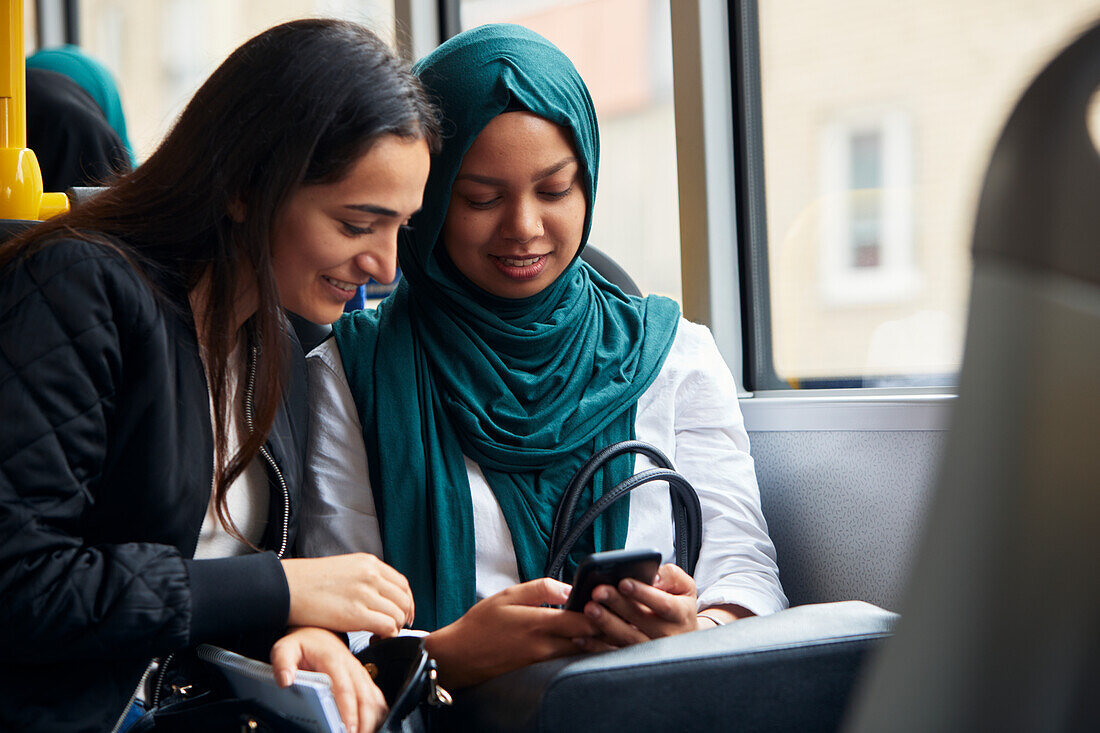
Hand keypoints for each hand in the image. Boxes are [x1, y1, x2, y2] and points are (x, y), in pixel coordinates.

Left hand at [270, 626, 386, 732]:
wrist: (317, 633)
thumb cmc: (303, 643)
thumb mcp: (285, 648)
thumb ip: (282, 663)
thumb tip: (285, 680)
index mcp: (333, 659)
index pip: (344, 689)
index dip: (348, 711)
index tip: (347, 729)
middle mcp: (351, 666)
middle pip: (365, 697)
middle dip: (364, 722)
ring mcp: (359, 673)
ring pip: (374, 699)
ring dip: (372, 720)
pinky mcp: (363, 679)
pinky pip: (376, 697)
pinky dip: (377, 713)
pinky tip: (371, 725)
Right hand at [282, 554, 413, 636]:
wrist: (286, 586)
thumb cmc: (308, 582)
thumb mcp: (343, 569)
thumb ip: (363, 579)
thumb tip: (377, 596)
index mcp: (368, 563)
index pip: (402, 584)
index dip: (407, 602)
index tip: (404, 613)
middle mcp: (370, 575)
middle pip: (403, 599)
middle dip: (403, 617)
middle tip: (394, 628)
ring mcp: (364, 593)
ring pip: (397, 614)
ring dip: (394, 628)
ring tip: (380, 635)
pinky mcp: (356, 613)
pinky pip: (387, 626)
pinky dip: (387, 635)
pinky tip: (375, 639)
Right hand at [424, 578, 599, 688]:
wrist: (459, 656)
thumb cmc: (481, 623)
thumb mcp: (509, 595)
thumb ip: (542, 589)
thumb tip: (570, 588)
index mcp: (538, 623)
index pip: (584, 621)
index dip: (601, 612)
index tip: (608, 601)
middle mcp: (544, 646)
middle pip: (588, 640)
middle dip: (603, 628)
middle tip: (613, 614)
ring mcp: (543, 662)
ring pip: (580, 654)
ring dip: (594, 641)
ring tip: (603, 627)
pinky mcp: (539, 672)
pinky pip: (567, 662)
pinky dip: (578, 652)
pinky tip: (582, 641)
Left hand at [579, 563, 697, 648]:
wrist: (684, 637)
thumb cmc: (680, 606)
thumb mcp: (684, 587)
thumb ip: (670, 576)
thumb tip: (653, 577)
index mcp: (680, 615)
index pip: (663, 604)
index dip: (643, 593)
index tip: (623, 582)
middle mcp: (667, 635)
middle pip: (641, 620)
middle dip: (617, 604)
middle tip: (598, 592)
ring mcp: (650, 651)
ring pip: (627, 639)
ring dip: (606, 624)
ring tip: (589, 609)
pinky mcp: (634, 661)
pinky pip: (614, 655)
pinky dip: (596, 647)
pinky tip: (582, 637)